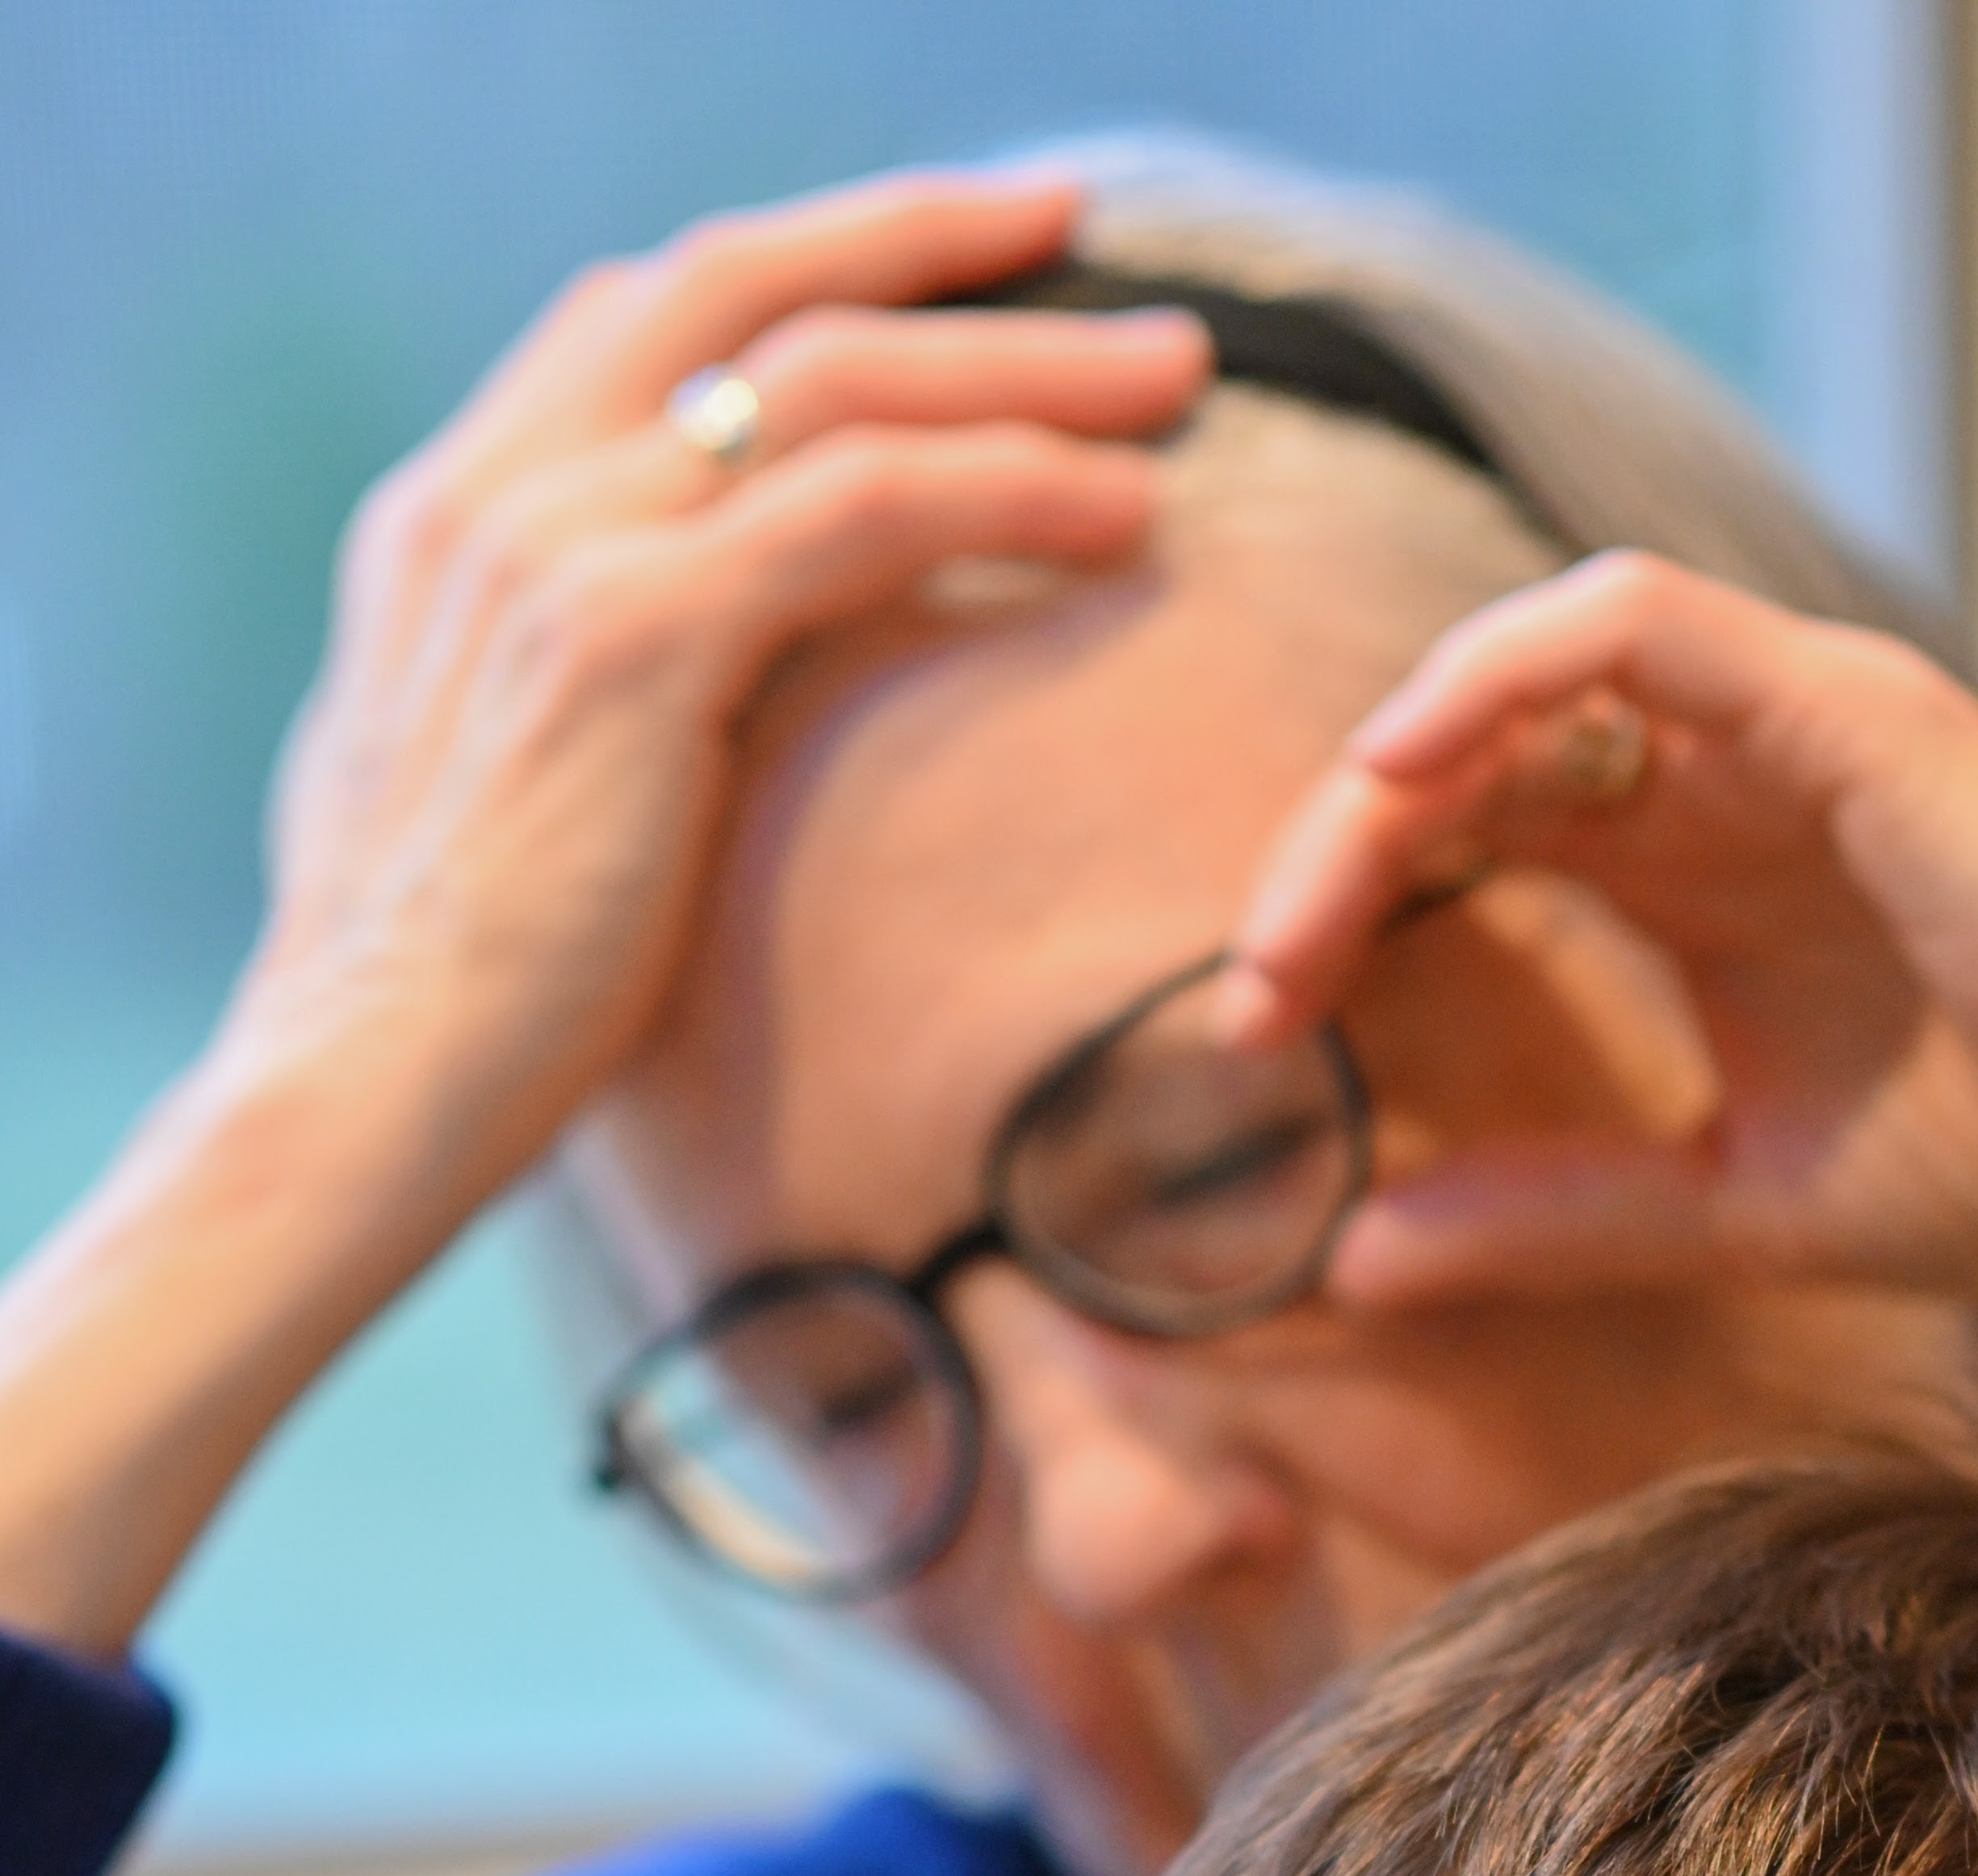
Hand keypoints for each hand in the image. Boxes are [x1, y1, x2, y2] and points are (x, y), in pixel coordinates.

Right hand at [232, 165, 1207, 1215]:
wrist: (355, 1094)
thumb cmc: (439, 1011)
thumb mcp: (483, 804)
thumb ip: (552, 707)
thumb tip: (646, 717)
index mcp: (448, 521)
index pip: (642, 315)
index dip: (798, 270)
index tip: (933, 269)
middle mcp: (495, 496)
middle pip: (744, 289)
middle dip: (926, 244)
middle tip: (1081, 231)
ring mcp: (557, 551)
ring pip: (831, 379)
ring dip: (1020, 364)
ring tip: (1173, 376)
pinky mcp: (633, 640)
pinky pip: (862, 508)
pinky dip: (1007, 487)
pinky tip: (1123, 512)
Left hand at [1222, 553, 1977, 1314]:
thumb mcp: (1737, 1212)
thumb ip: (1557, 1221)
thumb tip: (1355, 1260)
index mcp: (1707, 884)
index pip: (1473, 841)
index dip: (1349, 915)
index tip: (1267, 1038)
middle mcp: (1731, 785)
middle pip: (1468, 760)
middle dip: (1332, 861)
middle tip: (1254, 994)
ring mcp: (1782, 730)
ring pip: (1523, 680)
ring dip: (1386, 776)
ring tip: (1305, 901)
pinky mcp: (1838, 706)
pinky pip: (1630, 623)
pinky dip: (1499, 674)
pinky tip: (1406, 772)